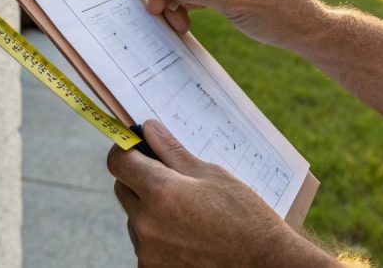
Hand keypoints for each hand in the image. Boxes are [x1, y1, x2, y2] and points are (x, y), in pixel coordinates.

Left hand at [107, 119, 337, 266]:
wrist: (263, 263)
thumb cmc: (243, 216)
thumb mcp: (211, 175)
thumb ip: (171, 152)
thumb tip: (148, 128)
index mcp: (160, 192)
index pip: (118, 162)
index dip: (125, 150)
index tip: (136, 147)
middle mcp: (146, 223)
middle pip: (123, 188)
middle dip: (140, 178)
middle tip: (172, 180)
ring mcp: (147, 251)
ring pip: (135, 217)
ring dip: (150, 209)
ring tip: (188, 213)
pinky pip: (144, 242)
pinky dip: (157, 235)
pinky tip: (186, 234)